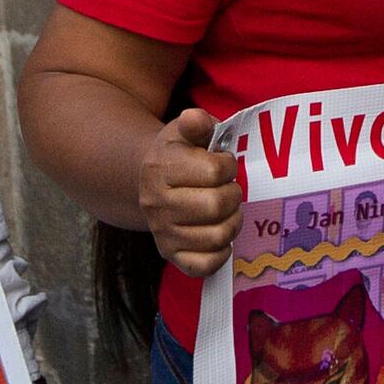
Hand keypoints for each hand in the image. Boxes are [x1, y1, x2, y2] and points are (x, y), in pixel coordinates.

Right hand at [139, 107, 245, 275]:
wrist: (150, 182)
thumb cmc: (177, 155)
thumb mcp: (184, 132)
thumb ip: (196, 123)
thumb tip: (195, 117)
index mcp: (160, 168)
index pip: (214, 171)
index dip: (228, 166)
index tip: (223, 165)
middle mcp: (156, 203)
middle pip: (217, 206)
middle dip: (233, 195)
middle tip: (229, 189)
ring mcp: (162, 232)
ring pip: (217, 237)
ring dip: (232, 223)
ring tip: (226, 211)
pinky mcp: (170, 255)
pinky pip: (204, 266)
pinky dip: (220, 254)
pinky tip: (220, 236)